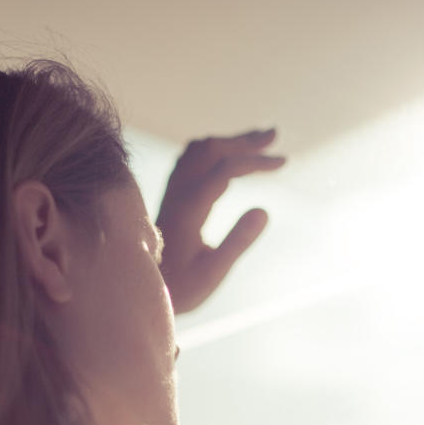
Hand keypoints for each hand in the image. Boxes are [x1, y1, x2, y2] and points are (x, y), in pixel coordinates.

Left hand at [155, 129, 285, 313]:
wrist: (139, 289)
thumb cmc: (181, 287)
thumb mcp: (213, 272)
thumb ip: (238, 241)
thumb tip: (265, 210)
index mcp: (190, 207)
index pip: (225, 168)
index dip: (256, 161)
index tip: (283, 162)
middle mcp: (178, 192)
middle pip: (211, 149)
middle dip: (244, 141)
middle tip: (274, 135)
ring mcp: (171, 192)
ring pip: (199, 150)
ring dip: (229, 141)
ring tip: (256, 141)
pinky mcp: (170, 196)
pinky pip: (190, 158)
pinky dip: (213, 149)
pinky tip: (226, 155)